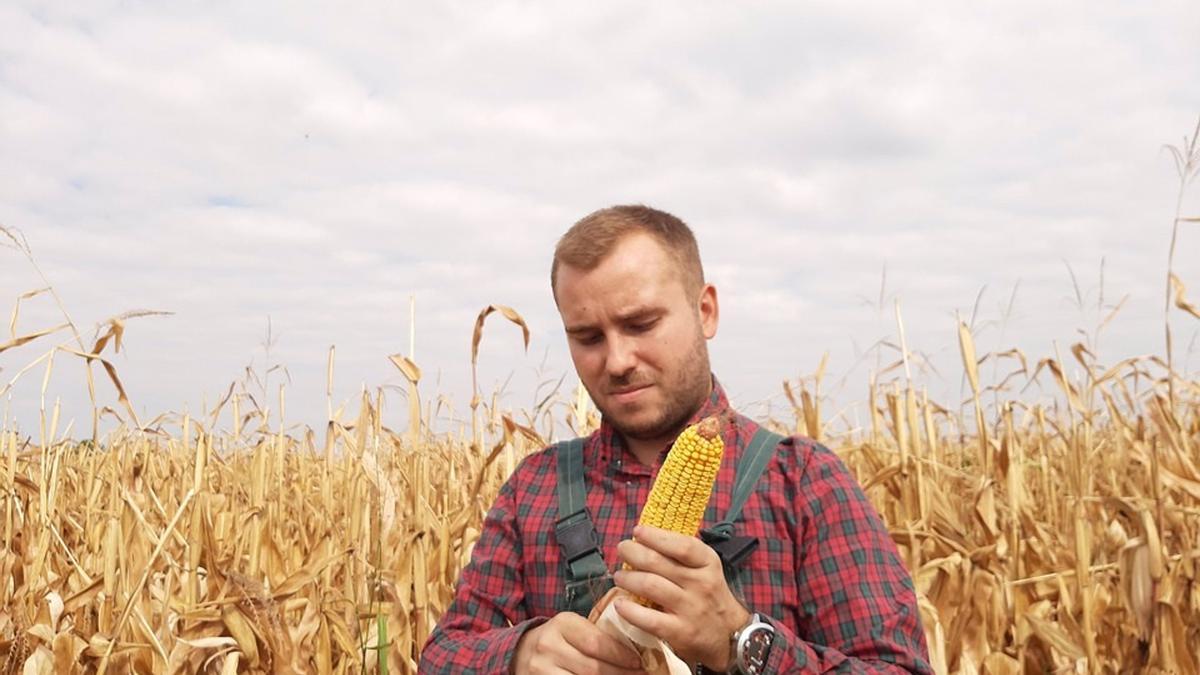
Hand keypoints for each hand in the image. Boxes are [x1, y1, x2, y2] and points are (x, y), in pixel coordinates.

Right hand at [512, 611, 644, 674]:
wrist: (519, 653)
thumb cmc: (557, 640)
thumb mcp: (572, 628)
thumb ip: (597, 634)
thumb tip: (636, 648)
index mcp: (562, 624)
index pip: (596, 642)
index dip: (621, 655)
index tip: (639, 662)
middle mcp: (549, 645)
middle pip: (592, 667)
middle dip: (621, 674)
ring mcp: (542, 669)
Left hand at [612, 525, 751, 669]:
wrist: (729, 634)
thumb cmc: (709, 595)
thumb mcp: (705, 569)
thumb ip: (681, 554)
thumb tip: (646, 538)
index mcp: (707, 563)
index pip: (681, 545)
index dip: (656, 536)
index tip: (638, 531)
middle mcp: (700, 583)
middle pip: (658, 562)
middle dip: (633, 552)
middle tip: (623, 550)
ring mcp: (690, 608)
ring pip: (650, 586)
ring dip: (628, 578)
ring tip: (619, 577)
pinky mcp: (680, 632)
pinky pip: (649, 619)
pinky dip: (630, 610)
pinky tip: (620, 604)